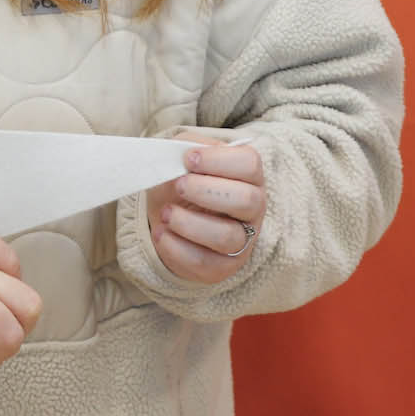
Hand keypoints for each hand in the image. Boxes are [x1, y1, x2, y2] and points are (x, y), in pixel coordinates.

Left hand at [146, 131, 265, 283]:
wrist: (168, 214)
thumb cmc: (181, 180)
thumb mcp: (180, 157)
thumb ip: (182, 148)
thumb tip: (179, 156)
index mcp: (248, 176)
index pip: (250, 164)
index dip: (219, 160)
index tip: (189, 159)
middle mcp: (252, 209)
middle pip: (246, 200)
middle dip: (207, 191)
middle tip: (179, 185)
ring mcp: (241, 241)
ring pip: (226, 237)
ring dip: (189, 223)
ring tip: (167, 213)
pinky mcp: (222, 267)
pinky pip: (203, 262)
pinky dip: (176, 247)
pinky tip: (162, 232)